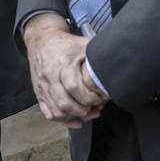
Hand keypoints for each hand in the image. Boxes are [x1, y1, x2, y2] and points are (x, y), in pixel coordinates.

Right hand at [23, 12, 108, 127]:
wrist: (42, 41)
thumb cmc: (65, 44)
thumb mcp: (84, 44)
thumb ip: (101, 54)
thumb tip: (119, 64)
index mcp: (62, 63)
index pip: (74, 87)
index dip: (89, 97)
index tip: (98, 98)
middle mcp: (50, 76)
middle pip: (65, 103)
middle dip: (83, 111)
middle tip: (93, 107)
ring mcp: (43, 86)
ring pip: (56, 111)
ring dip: (73, 117)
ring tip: (85, 112)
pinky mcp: (39, 92)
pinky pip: (48, 112)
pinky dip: (61, 119)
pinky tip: (72, 117)